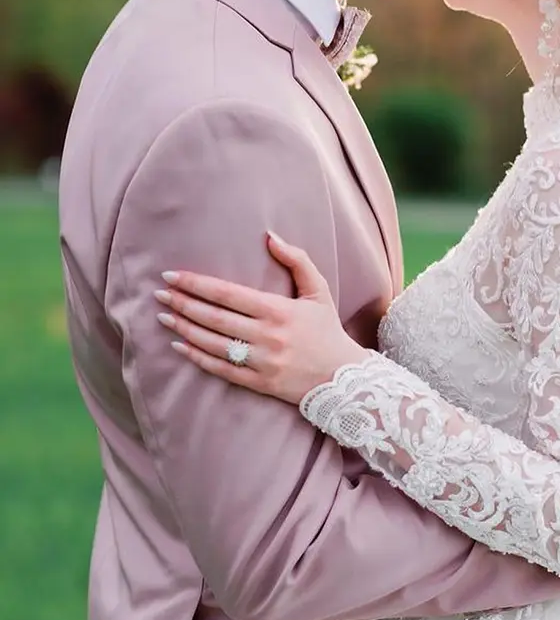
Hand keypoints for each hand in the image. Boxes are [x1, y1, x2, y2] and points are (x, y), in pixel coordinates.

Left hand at [155, 232, 368, 402]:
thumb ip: (297, 260)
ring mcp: (261, 361)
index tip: (172, 275)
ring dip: (184, 328)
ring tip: (164, 315)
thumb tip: (270, 236)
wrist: (341, 377)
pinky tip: (178, 346)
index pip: (227, 294)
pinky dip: (197, 357)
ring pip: (213, 343)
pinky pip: (220, 369)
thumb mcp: (319, 289)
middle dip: (183, 303)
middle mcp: (266, 335)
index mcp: (278, 309)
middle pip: (214, 317)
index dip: (197, 284)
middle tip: (159, 293)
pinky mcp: (258, 383)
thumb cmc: (327, 329)